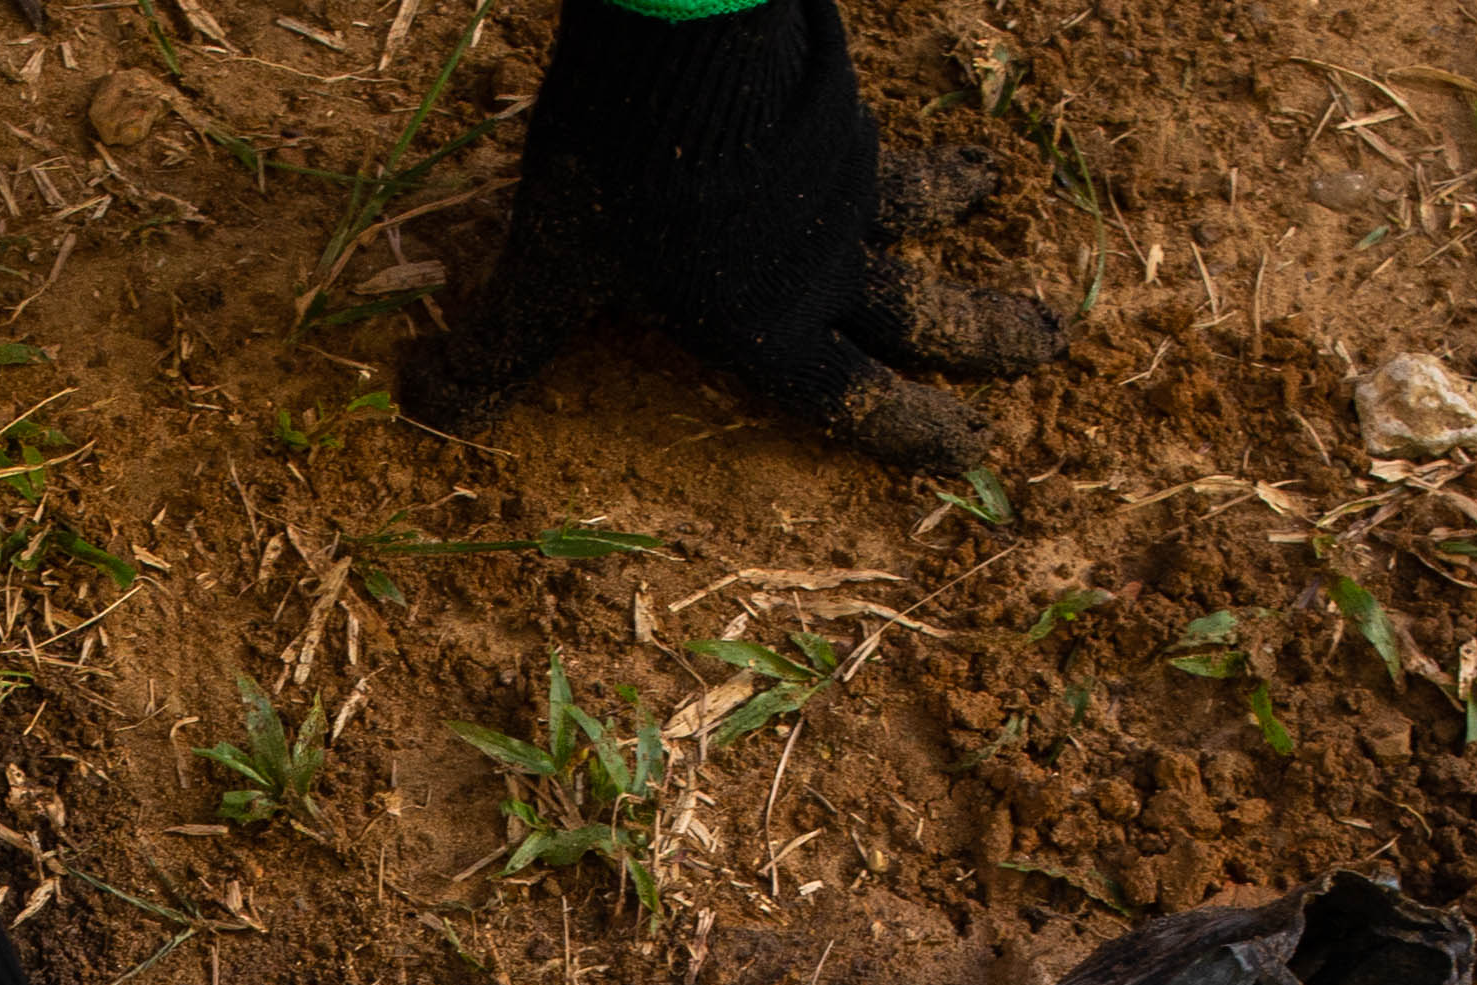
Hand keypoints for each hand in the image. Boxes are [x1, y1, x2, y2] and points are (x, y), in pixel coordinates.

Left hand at [402, 0, 1061, 473]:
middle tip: (1050, 341)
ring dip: (957, 206)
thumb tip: (426, 412)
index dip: (910, 430)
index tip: (972, 451)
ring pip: (914, 205)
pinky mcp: (834, 106)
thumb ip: (497, 349)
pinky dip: (898, 135)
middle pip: (924, 310)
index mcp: (767, 328)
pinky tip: (896, 122)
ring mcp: (840, 179)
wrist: (684, 33)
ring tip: (994, 192)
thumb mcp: (541, 271)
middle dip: (984, 334)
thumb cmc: (616, 170)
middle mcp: (825, 262)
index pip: (854, 400)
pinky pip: (876, 133)